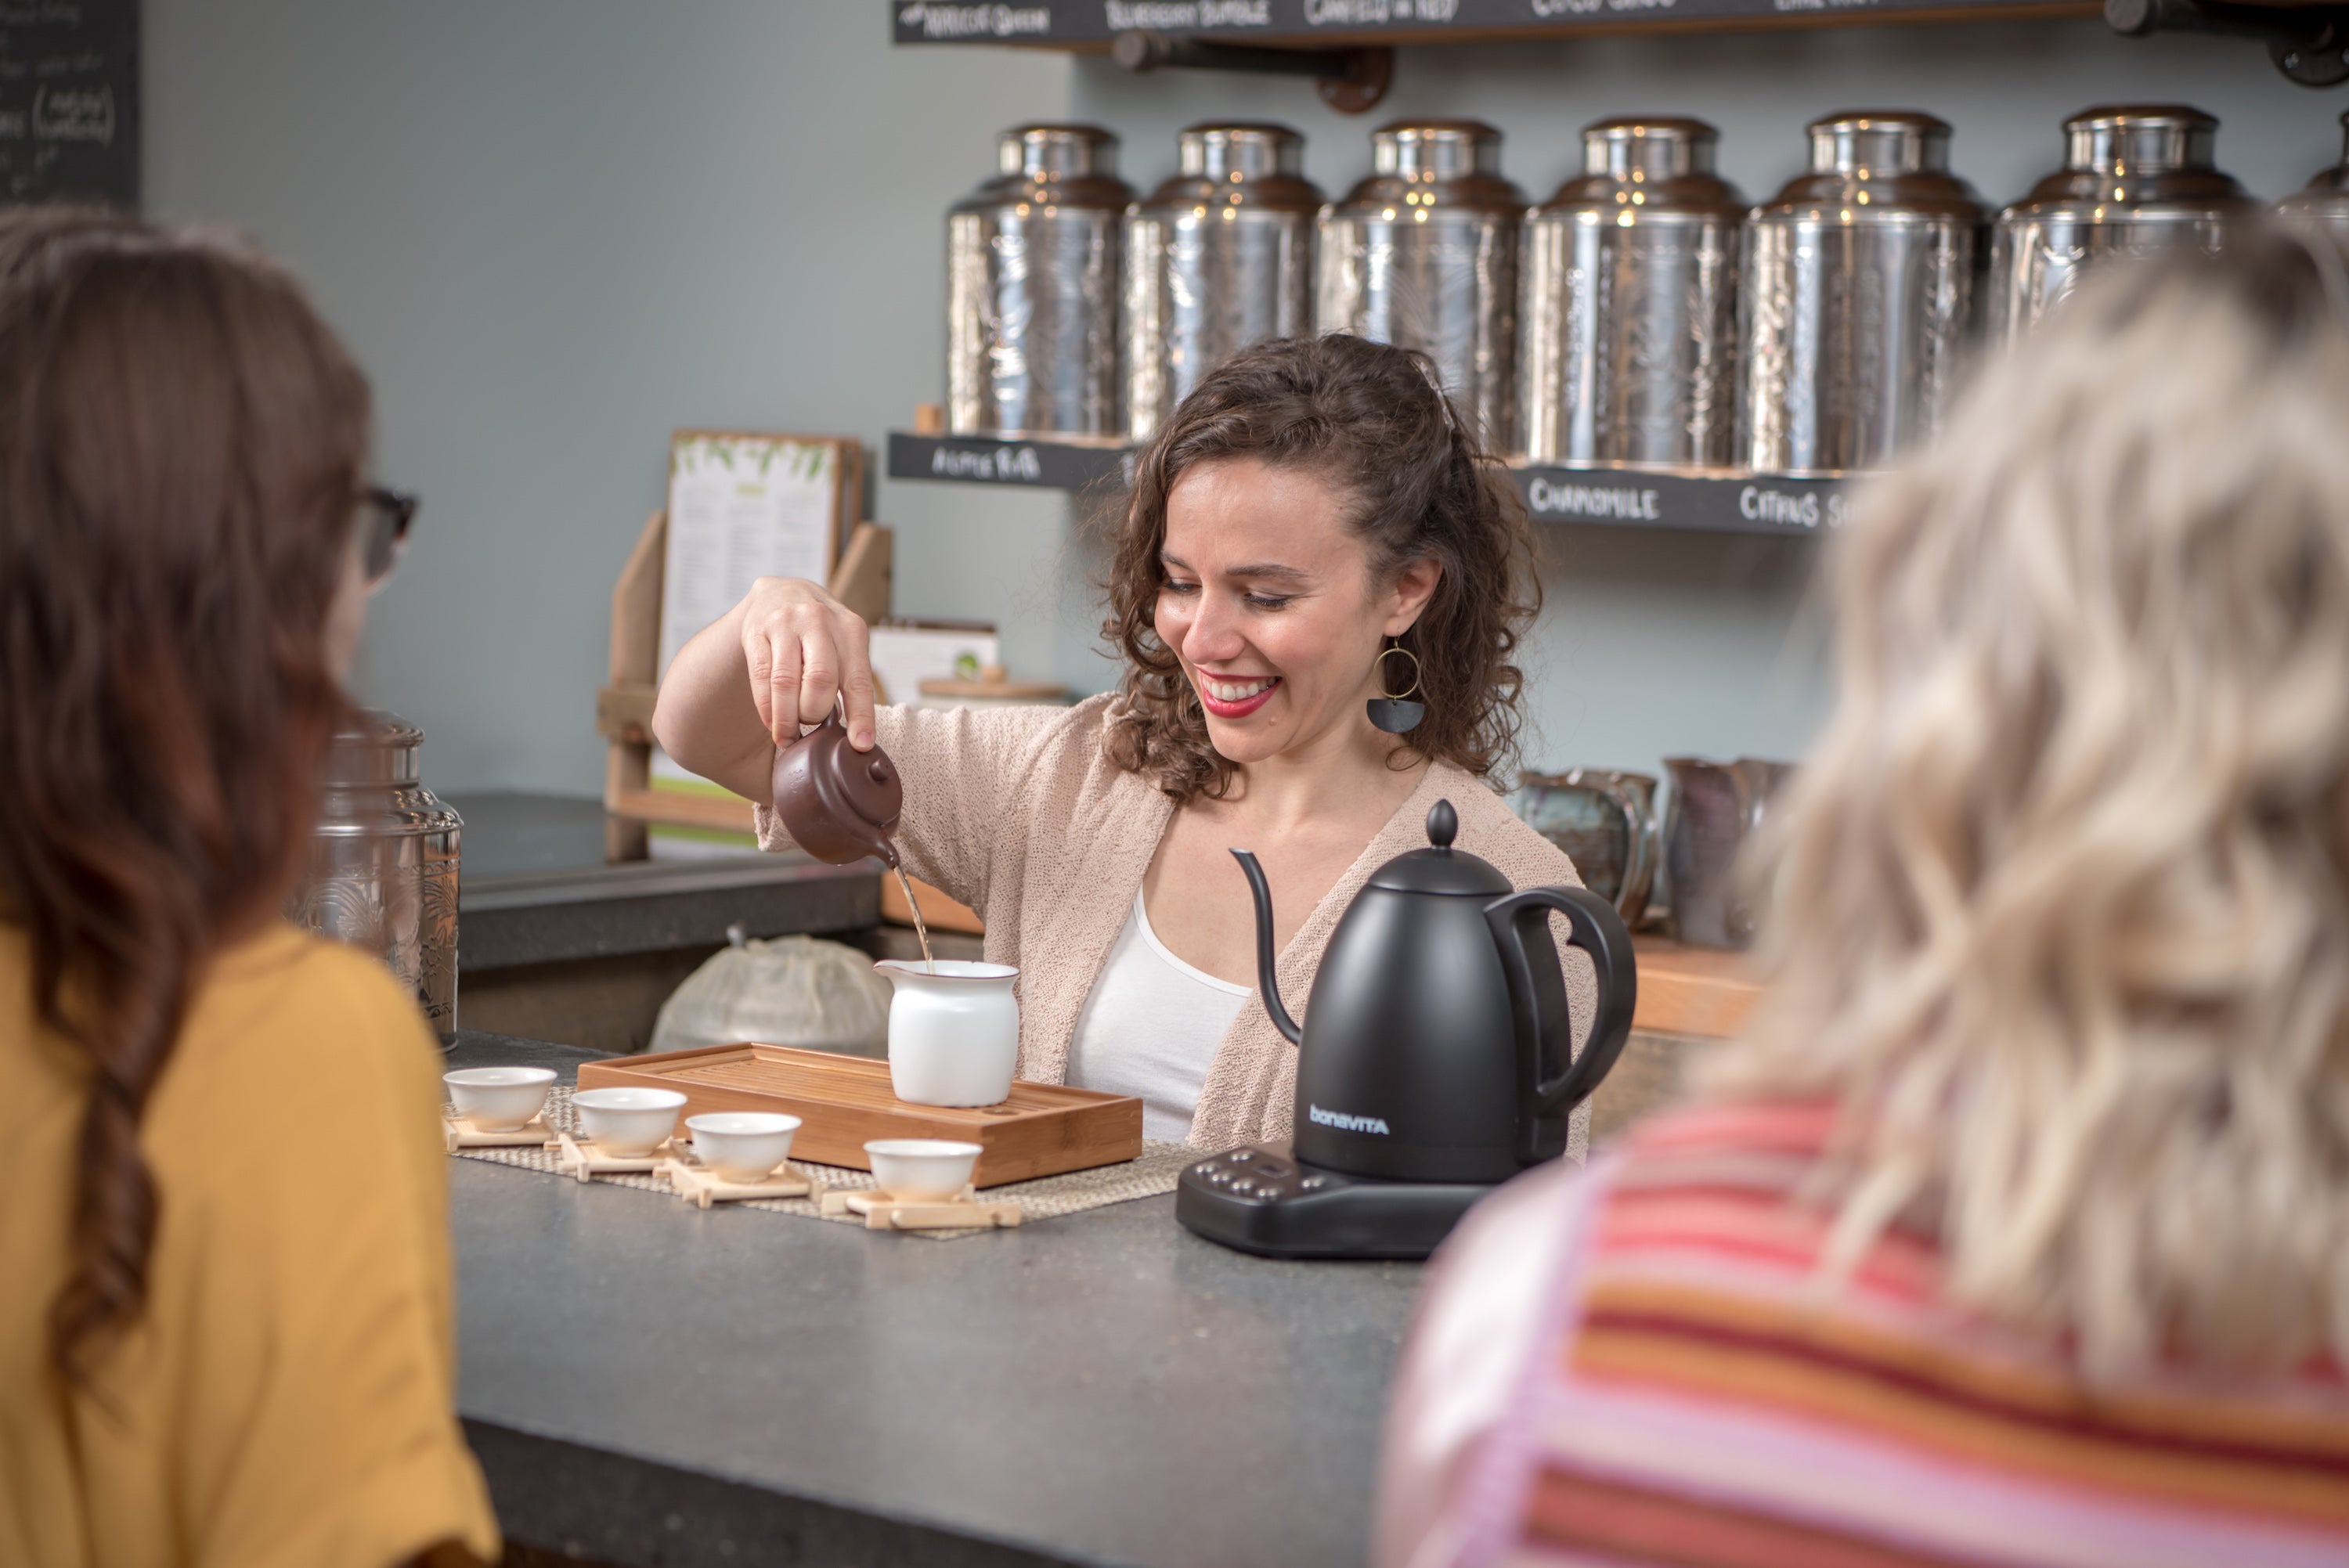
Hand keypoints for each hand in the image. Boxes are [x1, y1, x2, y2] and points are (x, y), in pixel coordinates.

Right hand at [739, 577, 877, 749]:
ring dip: (787, 718)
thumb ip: (849, 679)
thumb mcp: (844, 645)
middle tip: (810, 727)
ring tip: (787, 736)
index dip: (861, 715)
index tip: (861, 744)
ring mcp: (785, 622)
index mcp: (851, 629)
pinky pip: (761, 677)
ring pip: (786, 682)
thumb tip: (855, 735)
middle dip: (814, 714)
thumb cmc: (821, 632)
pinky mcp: (756, 631)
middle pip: (820, 680)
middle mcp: (819, 620)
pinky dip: (766, 707)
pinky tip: (771, 721)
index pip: (859, 680)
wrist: (782, 592)